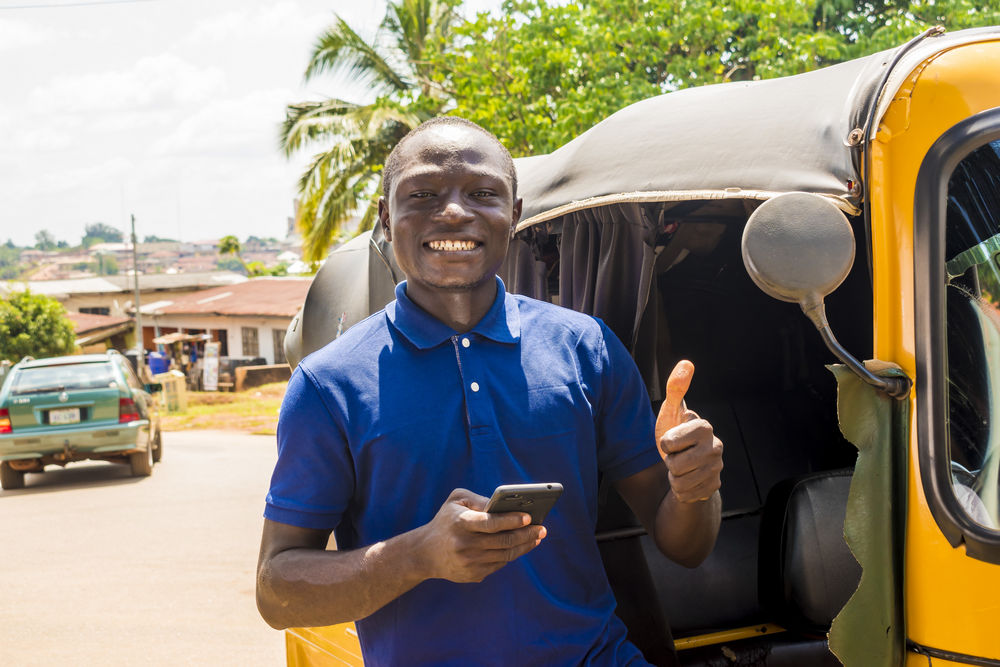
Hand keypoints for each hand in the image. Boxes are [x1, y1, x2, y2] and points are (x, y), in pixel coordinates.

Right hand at [419, 488, 545, 582]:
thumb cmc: (446, 521)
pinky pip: (499, 564)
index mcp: (461, 524)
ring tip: (537, 536)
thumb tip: (502, 504)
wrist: (425, 553)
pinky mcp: (473, 575)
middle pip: (504, 541)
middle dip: (526, 534)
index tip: (529, 516)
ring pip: (505, 555)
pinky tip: (522, 546)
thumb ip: (478, 499)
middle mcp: (465, 545)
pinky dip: (512, 554)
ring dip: (525, 545)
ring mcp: (470, 563)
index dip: (512, 520)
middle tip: (542, 528)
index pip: (491, 523)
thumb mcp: (455, 501)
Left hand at [655, 361, 722, 502]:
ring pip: (679, 481)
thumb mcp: (670, 413)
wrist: (684, 467)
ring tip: (681, 467)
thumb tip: (686, 363)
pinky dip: (681, 490)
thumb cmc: (675, 435)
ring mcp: (717, 469)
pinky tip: (688, 480)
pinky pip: (685, 494)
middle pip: (674, 464)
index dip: (665, 443)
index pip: (669, 442)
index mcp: (704, 427)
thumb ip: (676, 388)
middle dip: (669, 462)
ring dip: (674, 476)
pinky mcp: (714, 488)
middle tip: (677, 455)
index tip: (672, 439)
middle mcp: (716, 447)